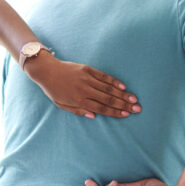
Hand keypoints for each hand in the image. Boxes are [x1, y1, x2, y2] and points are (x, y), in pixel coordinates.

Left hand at [25, 52, 141, 118]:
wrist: (47, 70)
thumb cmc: (54, 90)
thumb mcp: (62, 105)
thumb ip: (78, 111)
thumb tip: (94, 116)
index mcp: (79, 100)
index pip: (101, 108)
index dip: (115, 112)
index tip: (126, 115)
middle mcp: (85, 90)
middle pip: (108, 99)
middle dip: (124, 104)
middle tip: (137, 109)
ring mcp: (87, 78)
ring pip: (108, 88)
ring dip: (123, 94)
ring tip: (134, 99)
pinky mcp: (88, 69)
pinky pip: (103, 76)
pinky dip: (114, 81)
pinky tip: (123, 87)